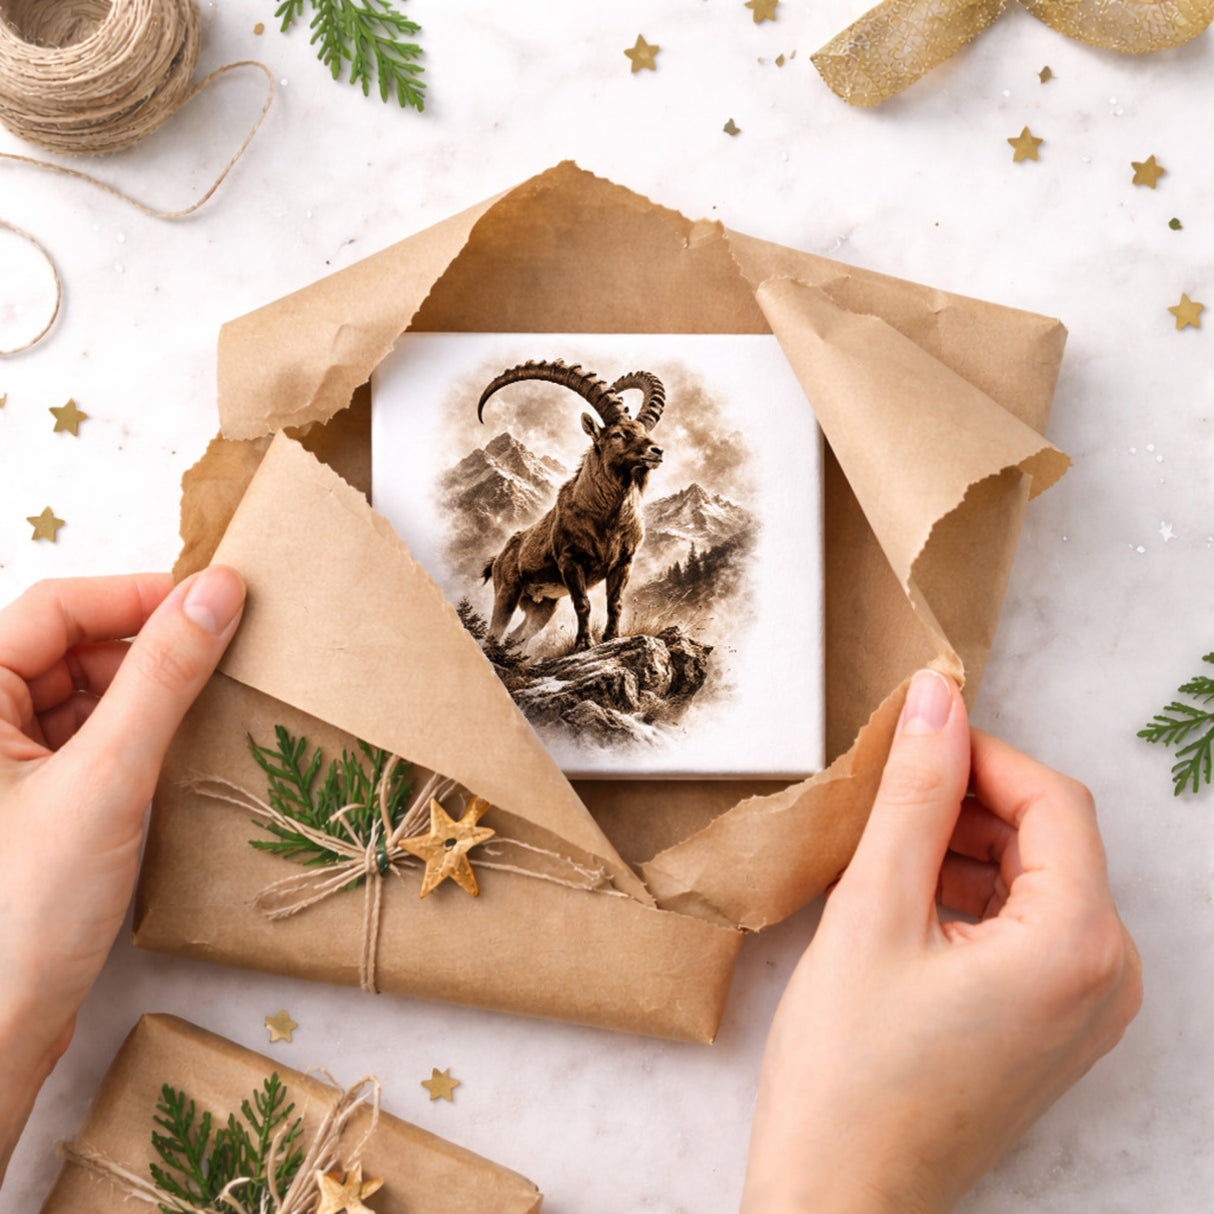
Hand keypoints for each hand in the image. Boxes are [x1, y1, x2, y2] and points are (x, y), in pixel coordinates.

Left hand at [0, 569, 244, 1181]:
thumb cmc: (23, 911)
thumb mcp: (107, 777)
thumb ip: (164, 676)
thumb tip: (218, 591)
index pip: (55, 608)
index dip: (135, 595)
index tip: (216, 600)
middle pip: (70, 647)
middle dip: (147, 645)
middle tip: (226, 651)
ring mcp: (6, 767)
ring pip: (85, 694)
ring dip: (148, 691)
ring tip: (212, 701)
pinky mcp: (34, 804)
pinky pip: (92, 740)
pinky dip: (139, 735)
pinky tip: (181, 749)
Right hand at [741, 669, 1142, 1213]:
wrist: (840, 1198)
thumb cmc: (849, 1072)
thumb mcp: (873, 910)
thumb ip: (913, 794)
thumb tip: (938, 699)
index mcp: (1079, 945)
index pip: (1052, 799)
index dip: (979, 754)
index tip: (909, 739)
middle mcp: (1108, 979)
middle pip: (1049, 838)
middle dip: (966, 804)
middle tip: (881, 802)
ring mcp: (1086, 1010)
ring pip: (1034, 880)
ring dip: (962, 849)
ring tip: (881, 858)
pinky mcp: (1054, 1028)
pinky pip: (1028, 929)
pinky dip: (969, 898)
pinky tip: (902, 906)